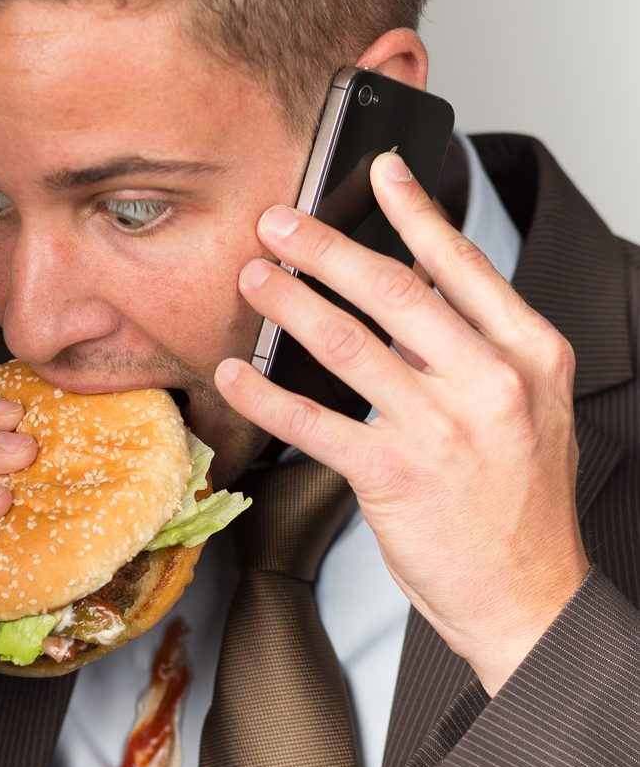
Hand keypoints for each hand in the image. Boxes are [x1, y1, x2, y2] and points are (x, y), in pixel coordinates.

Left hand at [215, 153, 589, 695]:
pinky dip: (263, 395)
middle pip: (395, 290)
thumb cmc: (520, 508)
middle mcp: (491, 381)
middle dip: (325, 247)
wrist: (528, 596)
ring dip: (288, 304)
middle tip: (278, 222)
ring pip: (346, 344)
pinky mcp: (394, 477)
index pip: (464, 266)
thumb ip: (479, 355)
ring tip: (252, 279)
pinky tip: (234, 374)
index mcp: (532, 355)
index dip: (416, 211)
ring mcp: (442, 428)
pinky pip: (313, 421)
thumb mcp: (531, 413)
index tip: (379, 170)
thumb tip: (410, 306)